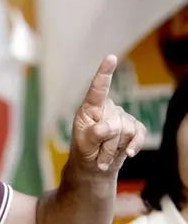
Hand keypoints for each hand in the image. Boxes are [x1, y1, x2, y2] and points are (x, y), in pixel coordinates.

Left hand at [71, 55, 146, 172]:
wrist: (94, 166)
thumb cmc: (84, 151)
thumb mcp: (84, 143)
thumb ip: (95, 133)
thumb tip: (112, 126)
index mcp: (90, 108)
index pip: (98, 89)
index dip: (104, 73)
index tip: (110, 57)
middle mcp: (107, 108)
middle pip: (115, 123)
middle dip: (106, 142)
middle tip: (96, 150)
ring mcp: (122, 117)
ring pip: (126, 131)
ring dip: (114, 148)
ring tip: (103, 154)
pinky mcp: (134, 127)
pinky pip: (139, 134)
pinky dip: (133, 146)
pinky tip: (128, 153)